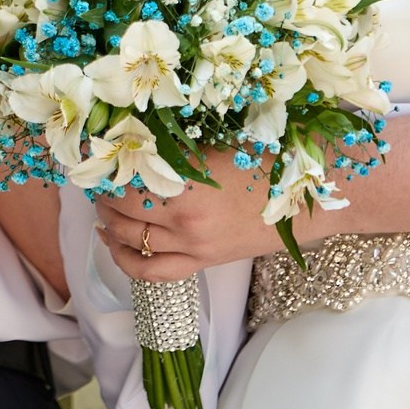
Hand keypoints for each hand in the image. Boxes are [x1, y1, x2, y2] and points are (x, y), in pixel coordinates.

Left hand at [92, 164, 322, 281]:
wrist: (315, 199)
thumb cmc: (274, 160)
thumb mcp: (220, 143)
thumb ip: (178, 146)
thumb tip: (135, 136)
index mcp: (190, 185)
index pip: (126, 178)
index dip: (105, 165)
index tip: (95, 152)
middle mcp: (186, 221)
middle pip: (122, 211)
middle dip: (103, 193)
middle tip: (97, 175)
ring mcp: (195, 247)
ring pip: (131, 241)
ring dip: (108, 221)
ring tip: (102, 203)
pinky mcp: (204, 263)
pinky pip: (153, 272)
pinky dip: (125, 259)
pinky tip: (112, 242)